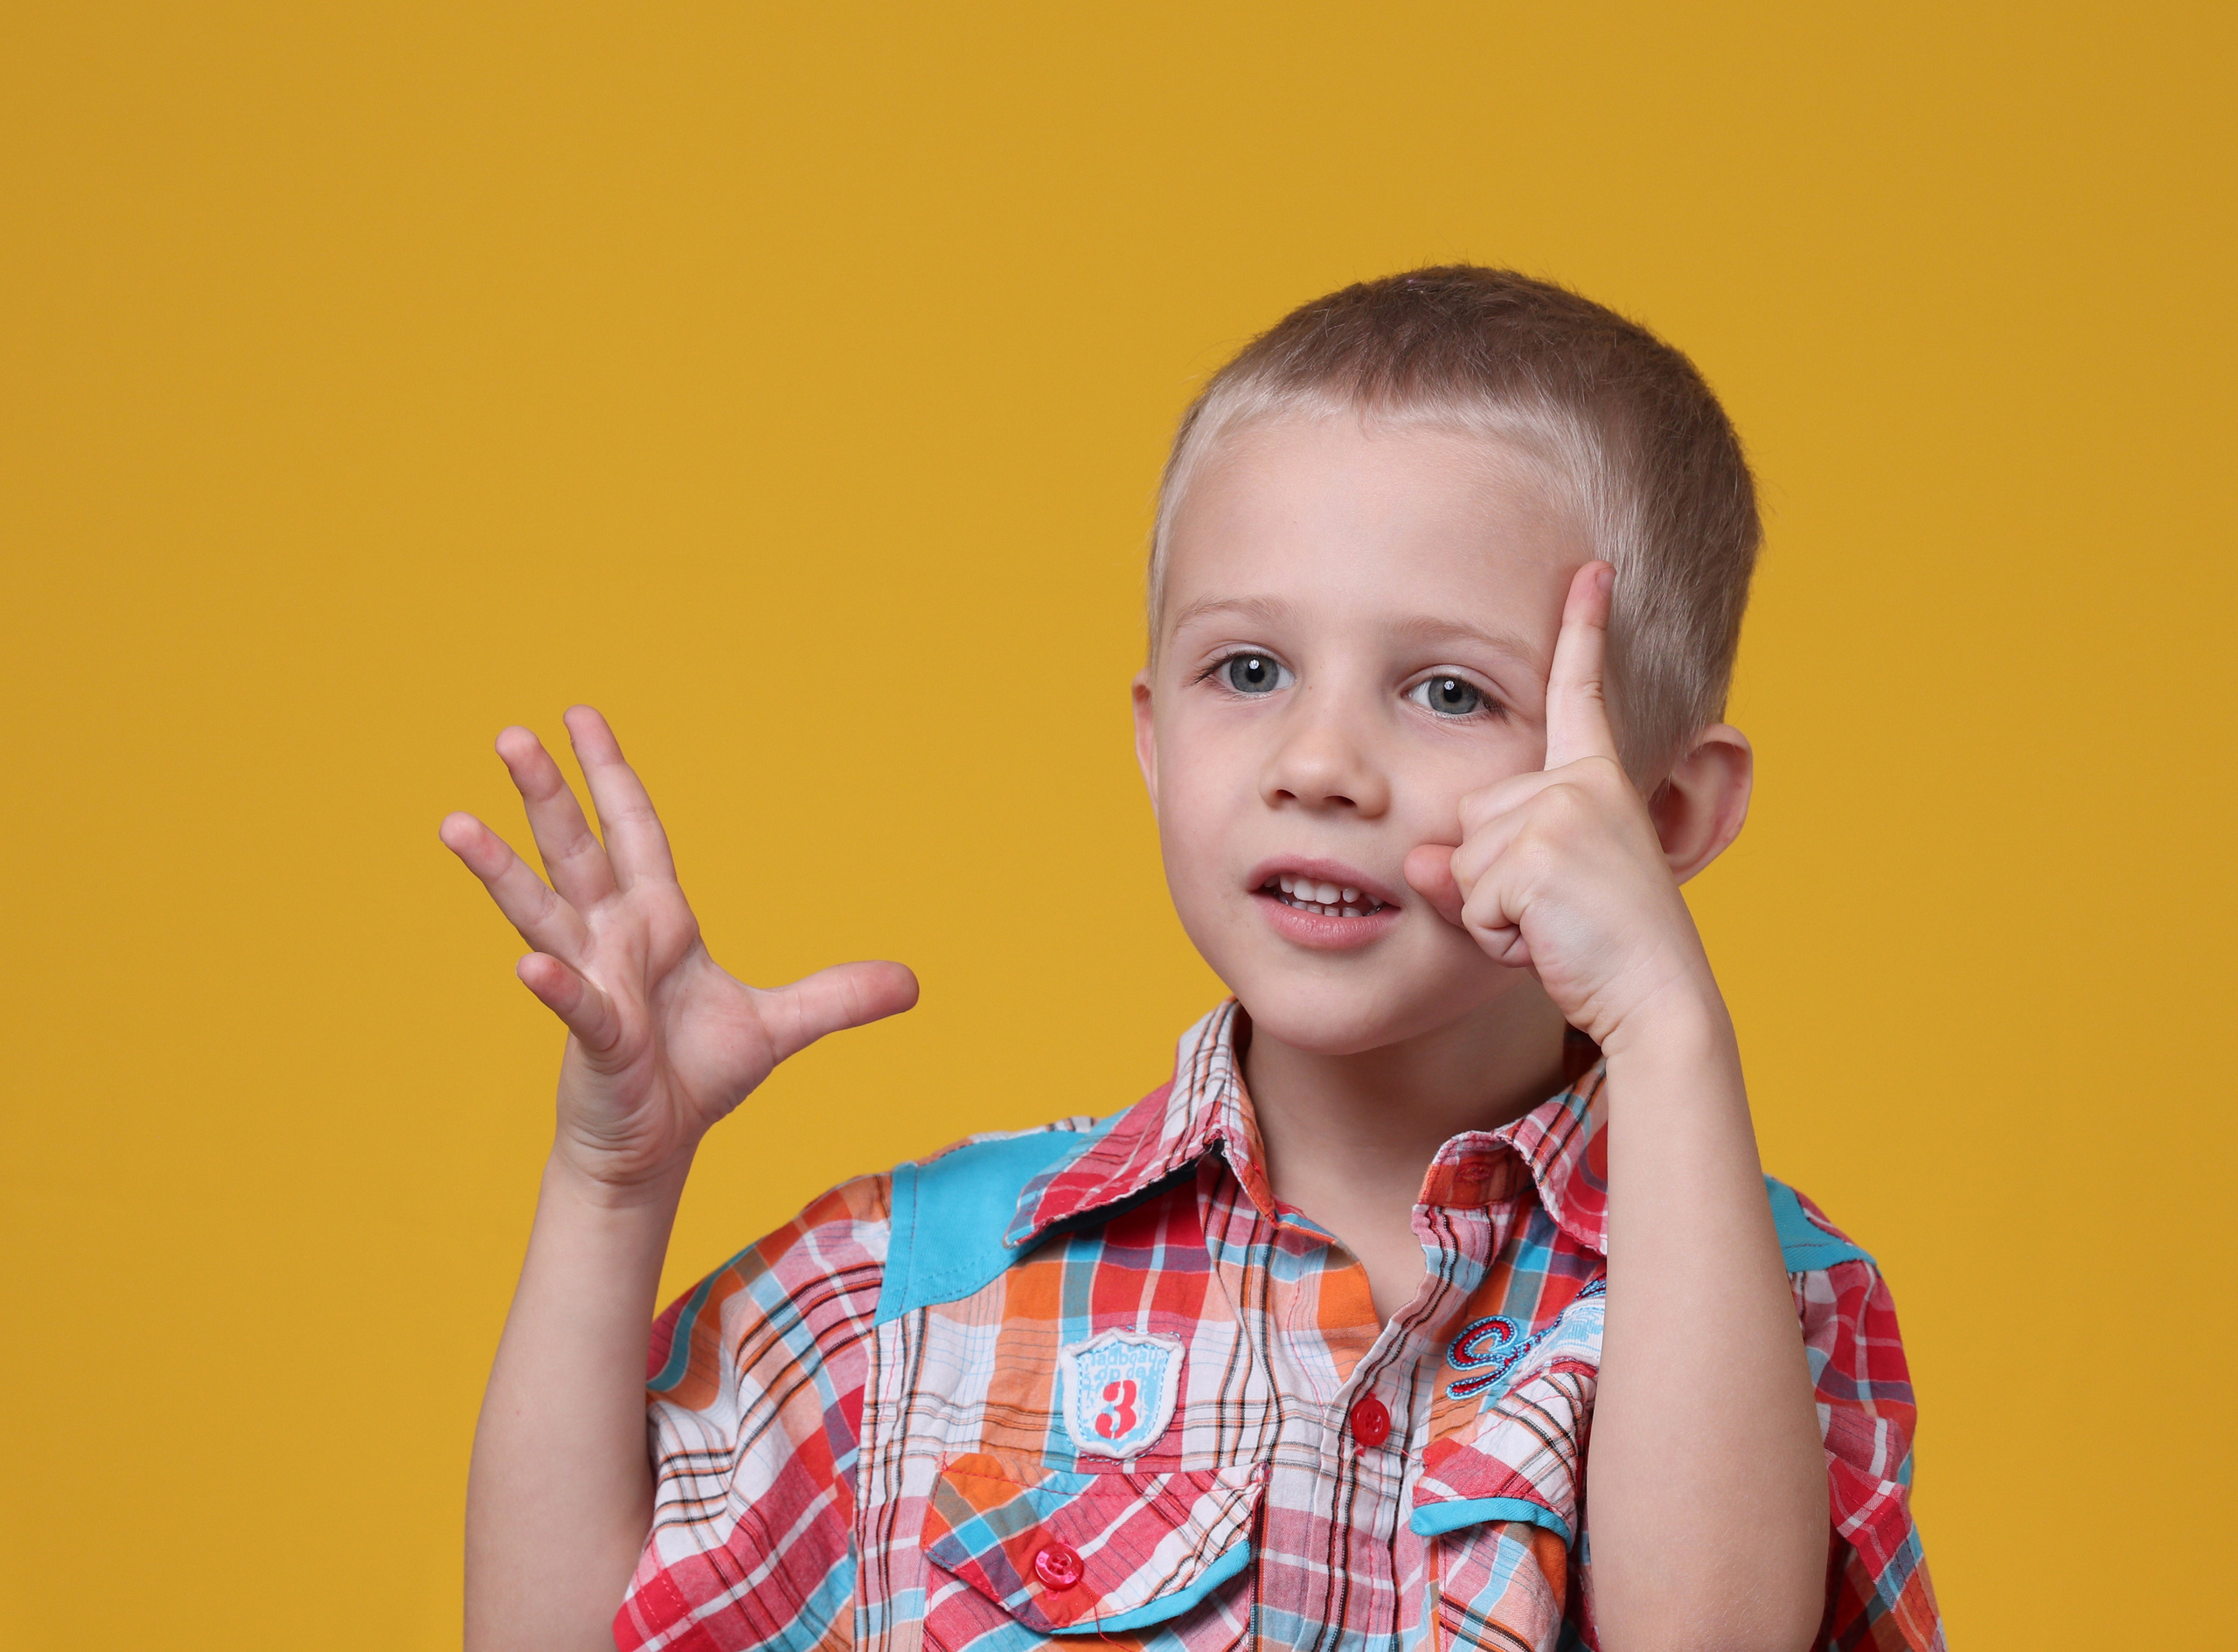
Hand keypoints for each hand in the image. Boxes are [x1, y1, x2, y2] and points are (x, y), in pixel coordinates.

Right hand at [440, 707, 917, 1192]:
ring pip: (541, 912)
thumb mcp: (779, 1026)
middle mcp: (613, 940)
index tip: (580, 716)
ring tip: (456, 824)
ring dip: (501, 869)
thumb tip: (914, 982)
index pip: (633, 832)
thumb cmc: (696, 1077)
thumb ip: (839, 997)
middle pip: (576, 850)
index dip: (610, 774)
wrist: (654, 1149)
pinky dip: (554, 985)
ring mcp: (594, 984)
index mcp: (658, 922)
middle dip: (547, 793)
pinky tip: (530, 968)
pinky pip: (573, 1004)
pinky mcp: (595, 1040)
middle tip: (510, 735)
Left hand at [1401, 563, 1718, 1049]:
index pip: (1581, 694)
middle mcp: (1580, 784)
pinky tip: (1549, 941)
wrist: (1656, 998)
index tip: (1592, 568)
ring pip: (1463, 860)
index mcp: (1593, 781)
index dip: (1585, 628)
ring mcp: (1562, 810)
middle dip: (1492, 878)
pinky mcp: (1540, 849)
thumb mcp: (1527, 899)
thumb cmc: (1596, 951)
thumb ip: (1469, 870)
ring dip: (1494, 911)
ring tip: (1556, 928)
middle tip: (1558, 912)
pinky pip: (1470, 896)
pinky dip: (1497, 934)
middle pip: (1469, 815)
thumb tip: (1418, 862)